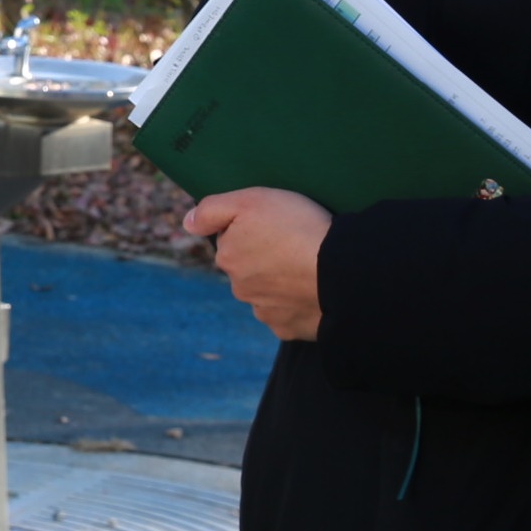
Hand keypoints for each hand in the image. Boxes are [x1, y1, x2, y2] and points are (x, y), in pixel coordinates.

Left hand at [183, 185, 331, 340]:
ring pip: (268, 294)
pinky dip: (298, 306)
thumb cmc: (298, 228)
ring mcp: (264, 312)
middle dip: (265, 260)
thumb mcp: (252, 200)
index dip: (254, 231)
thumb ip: (212, 209)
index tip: (277, 227)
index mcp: (228, 257)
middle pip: (249, 270)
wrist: (343, 272)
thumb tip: (187, 223)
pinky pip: (289, 316)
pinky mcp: (288, 330)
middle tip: (294, 247)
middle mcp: (240, 289)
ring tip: (308, 269)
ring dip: (281, 285)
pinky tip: (313, 292)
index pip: (233, 241)